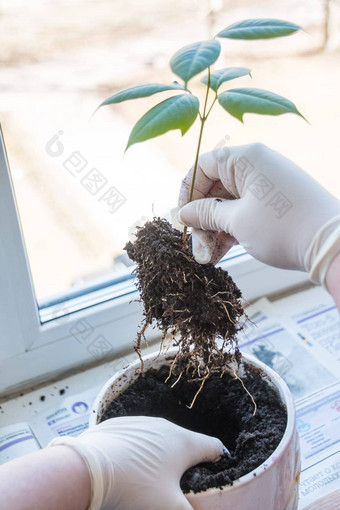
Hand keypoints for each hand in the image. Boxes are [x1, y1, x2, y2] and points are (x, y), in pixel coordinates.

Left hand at [48, 416, 225, 509]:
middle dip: (189, 460)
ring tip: (153, 475)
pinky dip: (141, 450)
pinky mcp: (122, 424)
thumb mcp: (169, 507)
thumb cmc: (135, 486)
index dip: (220, 459)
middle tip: (182, 481)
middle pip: (187, 443)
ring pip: (162, 438)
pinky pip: (140, 437)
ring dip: (164, 454)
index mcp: (184, 442)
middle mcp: (166, 426)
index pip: (214, 447)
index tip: (218, 471)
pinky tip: (130, 466)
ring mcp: (143, 422)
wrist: (89, 467)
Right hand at [178, 143, 339, 285]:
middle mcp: (257, 166)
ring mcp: (269, 185)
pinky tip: (222, 251)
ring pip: (230, 202)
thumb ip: (207, 213)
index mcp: (246, 158)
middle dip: (202, 216)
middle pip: (216, 186)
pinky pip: (245, 211)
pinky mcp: (277, 203)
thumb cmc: (283, 228)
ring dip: (215, 227)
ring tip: (208, 254)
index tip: (182, 217)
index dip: (188, 191)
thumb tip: (184, 213)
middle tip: (195, 242)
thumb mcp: (237, 221)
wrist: (331, 245)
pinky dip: (232, 228)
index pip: (203, 165)